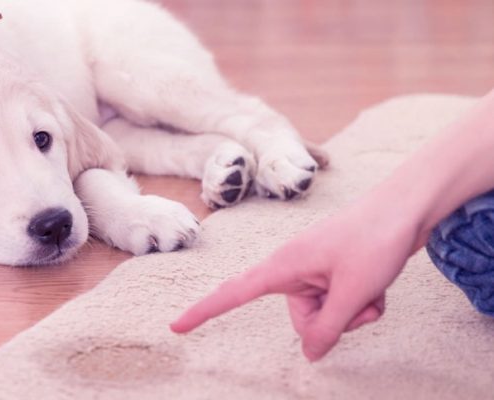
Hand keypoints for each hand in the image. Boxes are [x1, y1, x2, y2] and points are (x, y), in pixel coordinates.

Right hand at [170, 200, 420, 360]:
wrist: (407, 207)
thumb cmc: (374, 240)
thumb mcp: (352, 292)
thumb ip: (327, 328)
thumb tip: (310, 355)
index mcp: (284, 266)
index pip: (233, 293)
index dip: (204, 311)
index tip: (176, 326)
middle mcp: (294, 269)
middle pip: (302, 319)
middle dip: (333, 321)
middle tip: (358, 298)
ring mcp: (315, 270)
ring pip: (326, 315)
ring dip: (353, 311)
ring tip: (372, 288)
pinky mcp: (334, 272)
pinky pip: (341, 303)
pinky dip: (362, 302)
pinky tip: (378, 285)